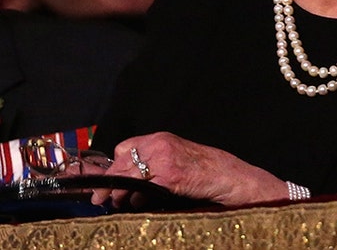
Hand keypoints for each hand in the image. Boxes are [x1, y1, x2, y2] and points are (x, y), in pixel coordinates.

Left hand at [91, 132, 288, 208]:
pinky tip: (139, 203)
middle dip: (109, 181)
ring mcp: (165, 159)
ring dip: (119, 192)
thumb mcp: (177, 158)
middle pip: (122, 162)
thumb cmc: (206, 170)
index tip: (107, 180)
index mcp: (162, 138)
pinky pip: (143, 187)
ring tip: (118, 202)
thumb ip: (155, 162)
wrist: (229, 176)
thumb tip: (127, 180)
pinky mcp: (170, 175)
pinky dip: (137, 197)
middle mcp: (161, 144)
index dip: (115, 165)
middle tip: (101, 197)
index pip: (125, 147)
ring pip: (129, 175)